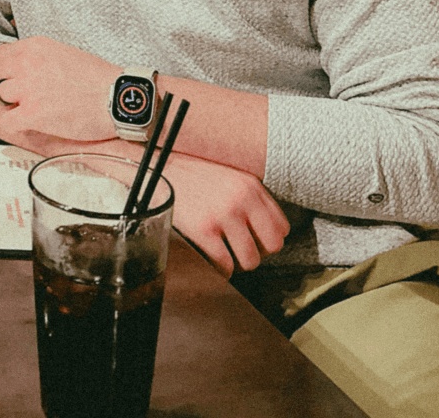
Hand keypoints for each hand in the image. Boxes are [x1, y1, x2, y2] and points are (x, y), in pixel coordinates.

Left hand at [0, 36, 118, 146]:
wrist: (118, 98)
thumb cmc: (101, 79)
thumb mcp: (66, 54)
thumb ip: (42, 59)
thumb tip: (31, 69)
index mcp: (36, 47)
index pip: (7, 56)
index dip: (14, 72)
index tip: (20, 80)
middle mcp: (27, 64)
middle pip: (2, 76)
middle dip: (13, 88)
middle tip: (28, 97)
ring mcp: (27, 89)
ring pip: (1, 97)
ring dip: (15, 105)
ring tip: (32, 110)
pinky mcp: (31, 114)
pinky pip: (7, 122)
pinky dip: (16, 126)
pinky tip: (29, 125)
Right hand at [156, 151, 288, 275]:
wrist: (155, 169)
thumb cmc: (191, 177)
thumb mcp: (228, 177)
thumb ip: (250, 199)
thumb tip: (267, 232)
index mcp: (250, 185)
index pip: (282, 228)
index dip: (268, 238)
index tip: (254, 239)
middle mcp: (241, 198)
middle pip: (272, 247)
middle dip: (257, 252)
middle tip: (239, 248)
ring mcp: (222, 214)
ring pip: (250, 261)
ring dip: (237, 262)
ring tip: (222, 251)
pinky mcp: (203, 229)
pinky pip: (225, 266)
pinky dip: (219, 268)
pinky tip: (209, 256)